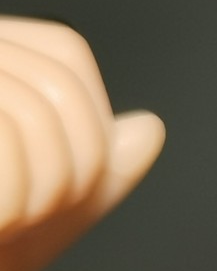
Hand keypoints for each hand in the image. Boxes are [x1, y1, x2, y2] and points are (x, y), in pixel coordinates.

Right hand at [0, 17, 163, 270]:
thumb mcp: (39, 214)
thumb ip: (97, 171)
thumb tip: (149, 127)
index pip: (62, 53)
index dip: (84, 126)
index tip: (48, 185)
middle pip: (51, 86)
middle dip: (63, 175)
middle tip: (10, 217)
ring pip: (28, 116)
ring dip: (32, 197)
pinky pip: (5, 141)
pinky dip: (11, 206)